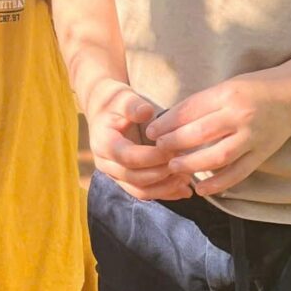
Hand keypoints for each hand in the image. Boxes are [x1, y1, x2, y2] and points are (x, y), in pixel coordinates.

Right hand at [87, 81, 192, 200]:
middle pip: (134, 177)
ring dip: (165, 188)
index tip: (173, 150)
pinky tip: (184, 190)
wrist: (104, 110)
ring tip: (187, 179)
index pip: (128, 157)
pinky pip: (144, 192)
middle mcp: (105, 163)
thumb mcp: (123, 97)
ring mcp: (114, 174)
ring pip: (140, 191)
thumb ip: (133, 106)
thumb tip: (147, 112)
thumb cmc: (116, 102)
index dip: (152, 157)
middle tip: (185, 165)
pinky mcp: (125, 180)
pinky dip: (164, 193)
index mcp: (103, 143)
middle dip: (162, 174)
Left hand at [144, 72, 290, 196]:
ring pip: (218, 156)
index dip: (168, 122)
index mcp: (227, 93)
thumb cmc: (255, 87)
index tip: (151, 131)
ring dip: (193, 164)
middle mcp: (240, 115)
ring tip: (174, 167)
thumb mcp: (227, 85)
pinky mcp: (262, 154)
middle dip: (175, 143)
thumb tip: (172, 120)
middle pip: (201, 133)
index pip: (191, 110)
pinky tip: (201, 189)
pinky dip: (219, 183)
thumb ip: (204, 103)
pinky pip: (238, 173)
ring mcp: (253, 137)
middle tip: (158, 149)